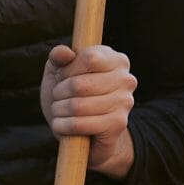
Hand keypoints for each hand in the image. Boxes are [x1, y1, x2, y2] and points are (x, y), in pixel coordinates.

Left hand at [40, 42, 136, 178]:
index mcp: (116, 60)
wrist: (81, 132)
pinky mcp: (118, 125)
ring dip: (58, 110)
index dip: (68, 70)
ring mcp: (125, 103)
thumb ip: (58, 57)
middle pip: (80, 84)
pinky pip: (80, 124)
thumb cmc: (69, 95)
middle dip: (59, 93)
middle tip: (57, 99)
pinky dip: (63, 126)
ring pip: (77, 106)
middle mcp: (126, 79)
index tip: (63, 78)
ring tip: (59, 112)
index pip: (89, 58)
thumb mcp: (59, 71)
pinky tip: (61, 125)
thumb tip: (63, 52)